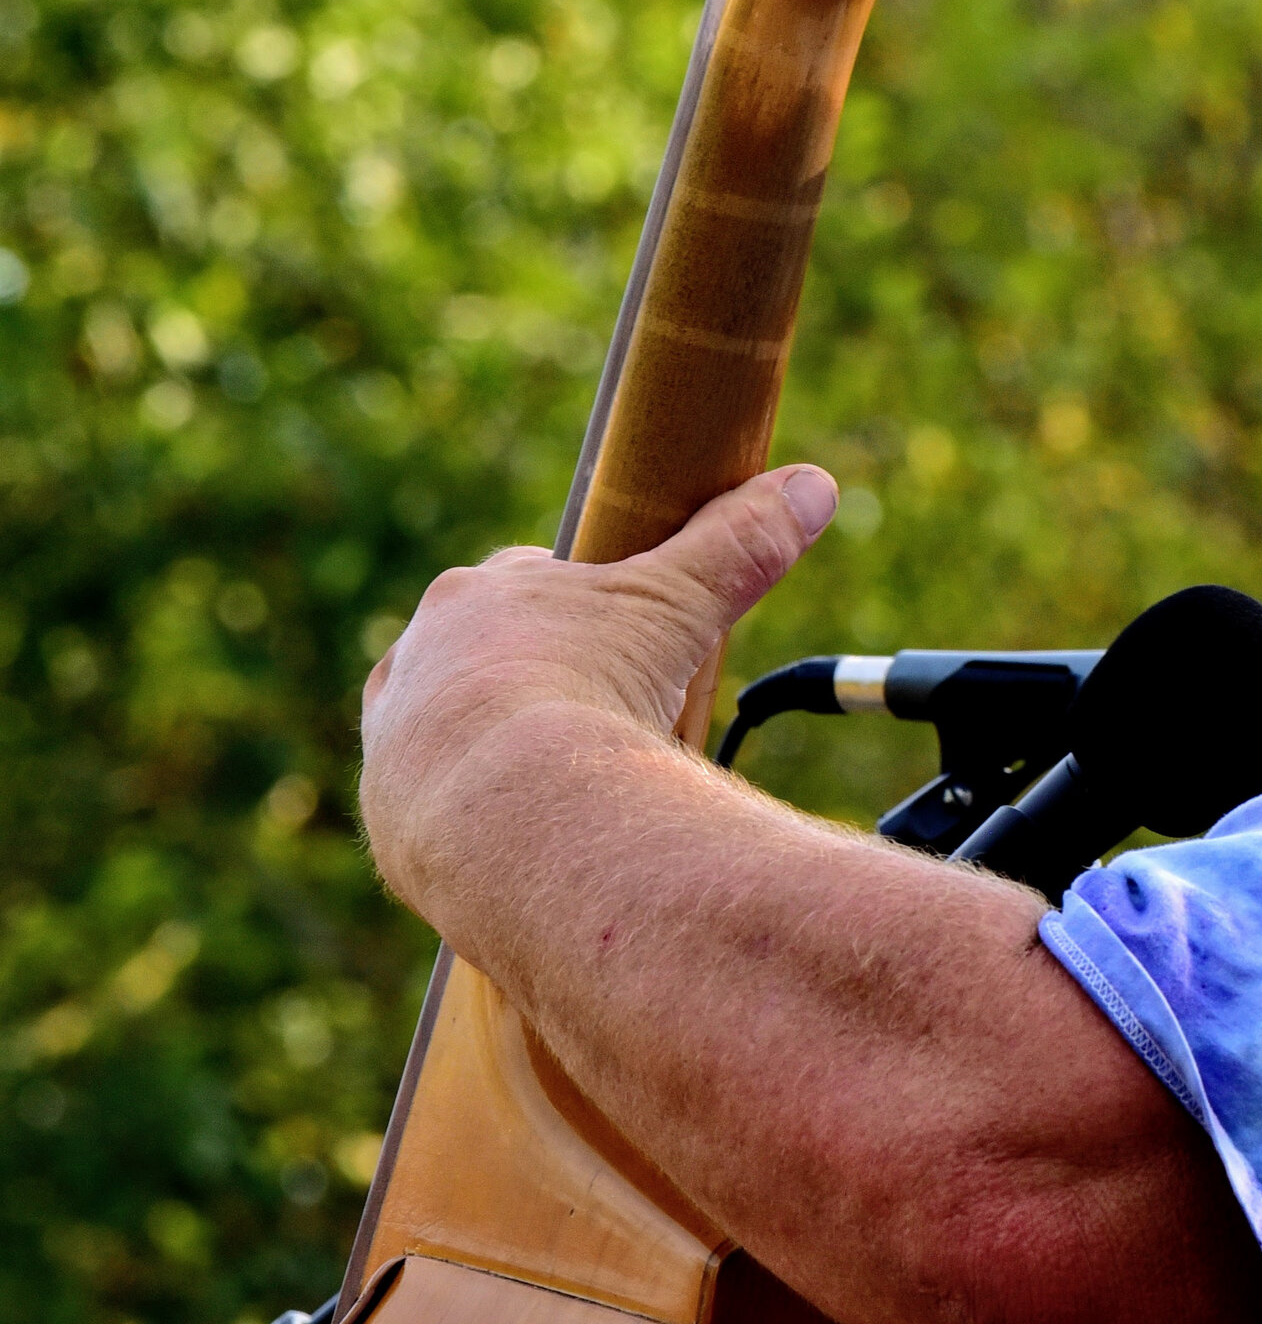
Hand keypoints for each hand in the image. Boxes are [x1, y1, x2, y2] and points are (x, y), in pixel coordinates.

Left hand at [359, 464, 835, 916]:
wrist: (510, 810)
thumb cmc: (591, 690)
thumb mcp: (678, 607)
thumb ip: (739, 544)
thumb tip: (812, 484)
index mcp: (475, 596)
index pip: (528, 588)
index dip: (580, 616)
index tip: (618, 645)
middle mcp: (417, 657)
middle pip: (481, 659)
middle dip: (535, 682)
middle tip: (599, 719)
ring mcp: (393, 740)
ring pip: (447, 734)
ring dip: (497, 753)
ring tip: (562, 788)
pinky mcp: (387, 815)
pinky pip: (432, 812)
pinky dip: (475, 821)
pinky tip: (523, 840)